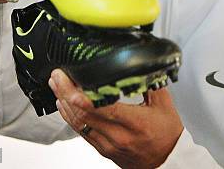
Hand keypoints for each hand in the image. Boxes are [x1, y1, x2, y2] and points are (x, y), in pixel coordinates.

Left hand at [49, 69, 183, 168]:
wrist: (166, 159)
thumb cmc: (166, 134)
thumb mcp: (164, 105)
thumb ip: (149, 83)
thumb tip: (139, 65)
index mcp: (136, 123)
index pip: (104, 109)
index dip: (83, 97)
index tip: (71, 83)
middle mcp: (119, 135)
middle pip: (85, 114)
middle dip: (67, 93)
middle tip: (58, 77)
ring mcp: (108, 144)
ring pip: (79, 123)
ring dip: (64, 103)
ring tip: (56, 86)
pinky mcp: (102, 148)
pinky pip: (81, 131)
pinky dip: (70, 116)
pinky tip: (64, 104)